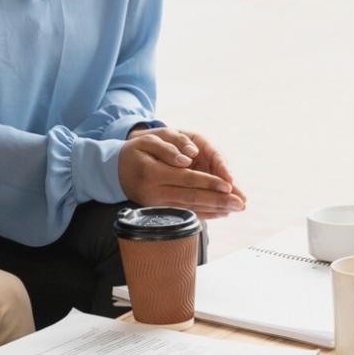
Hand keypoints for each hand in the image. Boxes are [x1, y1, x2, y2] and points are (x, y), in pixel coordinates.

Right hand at [119, 127, 245, 217]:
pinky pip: (184, 213)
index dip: (209, 183)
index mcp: (153, 173)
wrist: (113, 169)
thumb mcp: (148, 140)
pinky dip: (202, 214)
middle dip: (218, 201)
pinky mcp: (158, 210)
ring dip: (213, 210)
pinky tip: (217, 214)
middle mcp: (155, 192)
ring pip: (189, 208)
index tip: (229, 186)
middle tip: (240, 203)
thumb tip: (187, 160)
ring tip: (234, 210)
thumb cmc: (135, 151)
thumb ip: (169, 148)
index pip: (187, 179)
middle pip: (192, 198)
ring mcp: (156, 204)